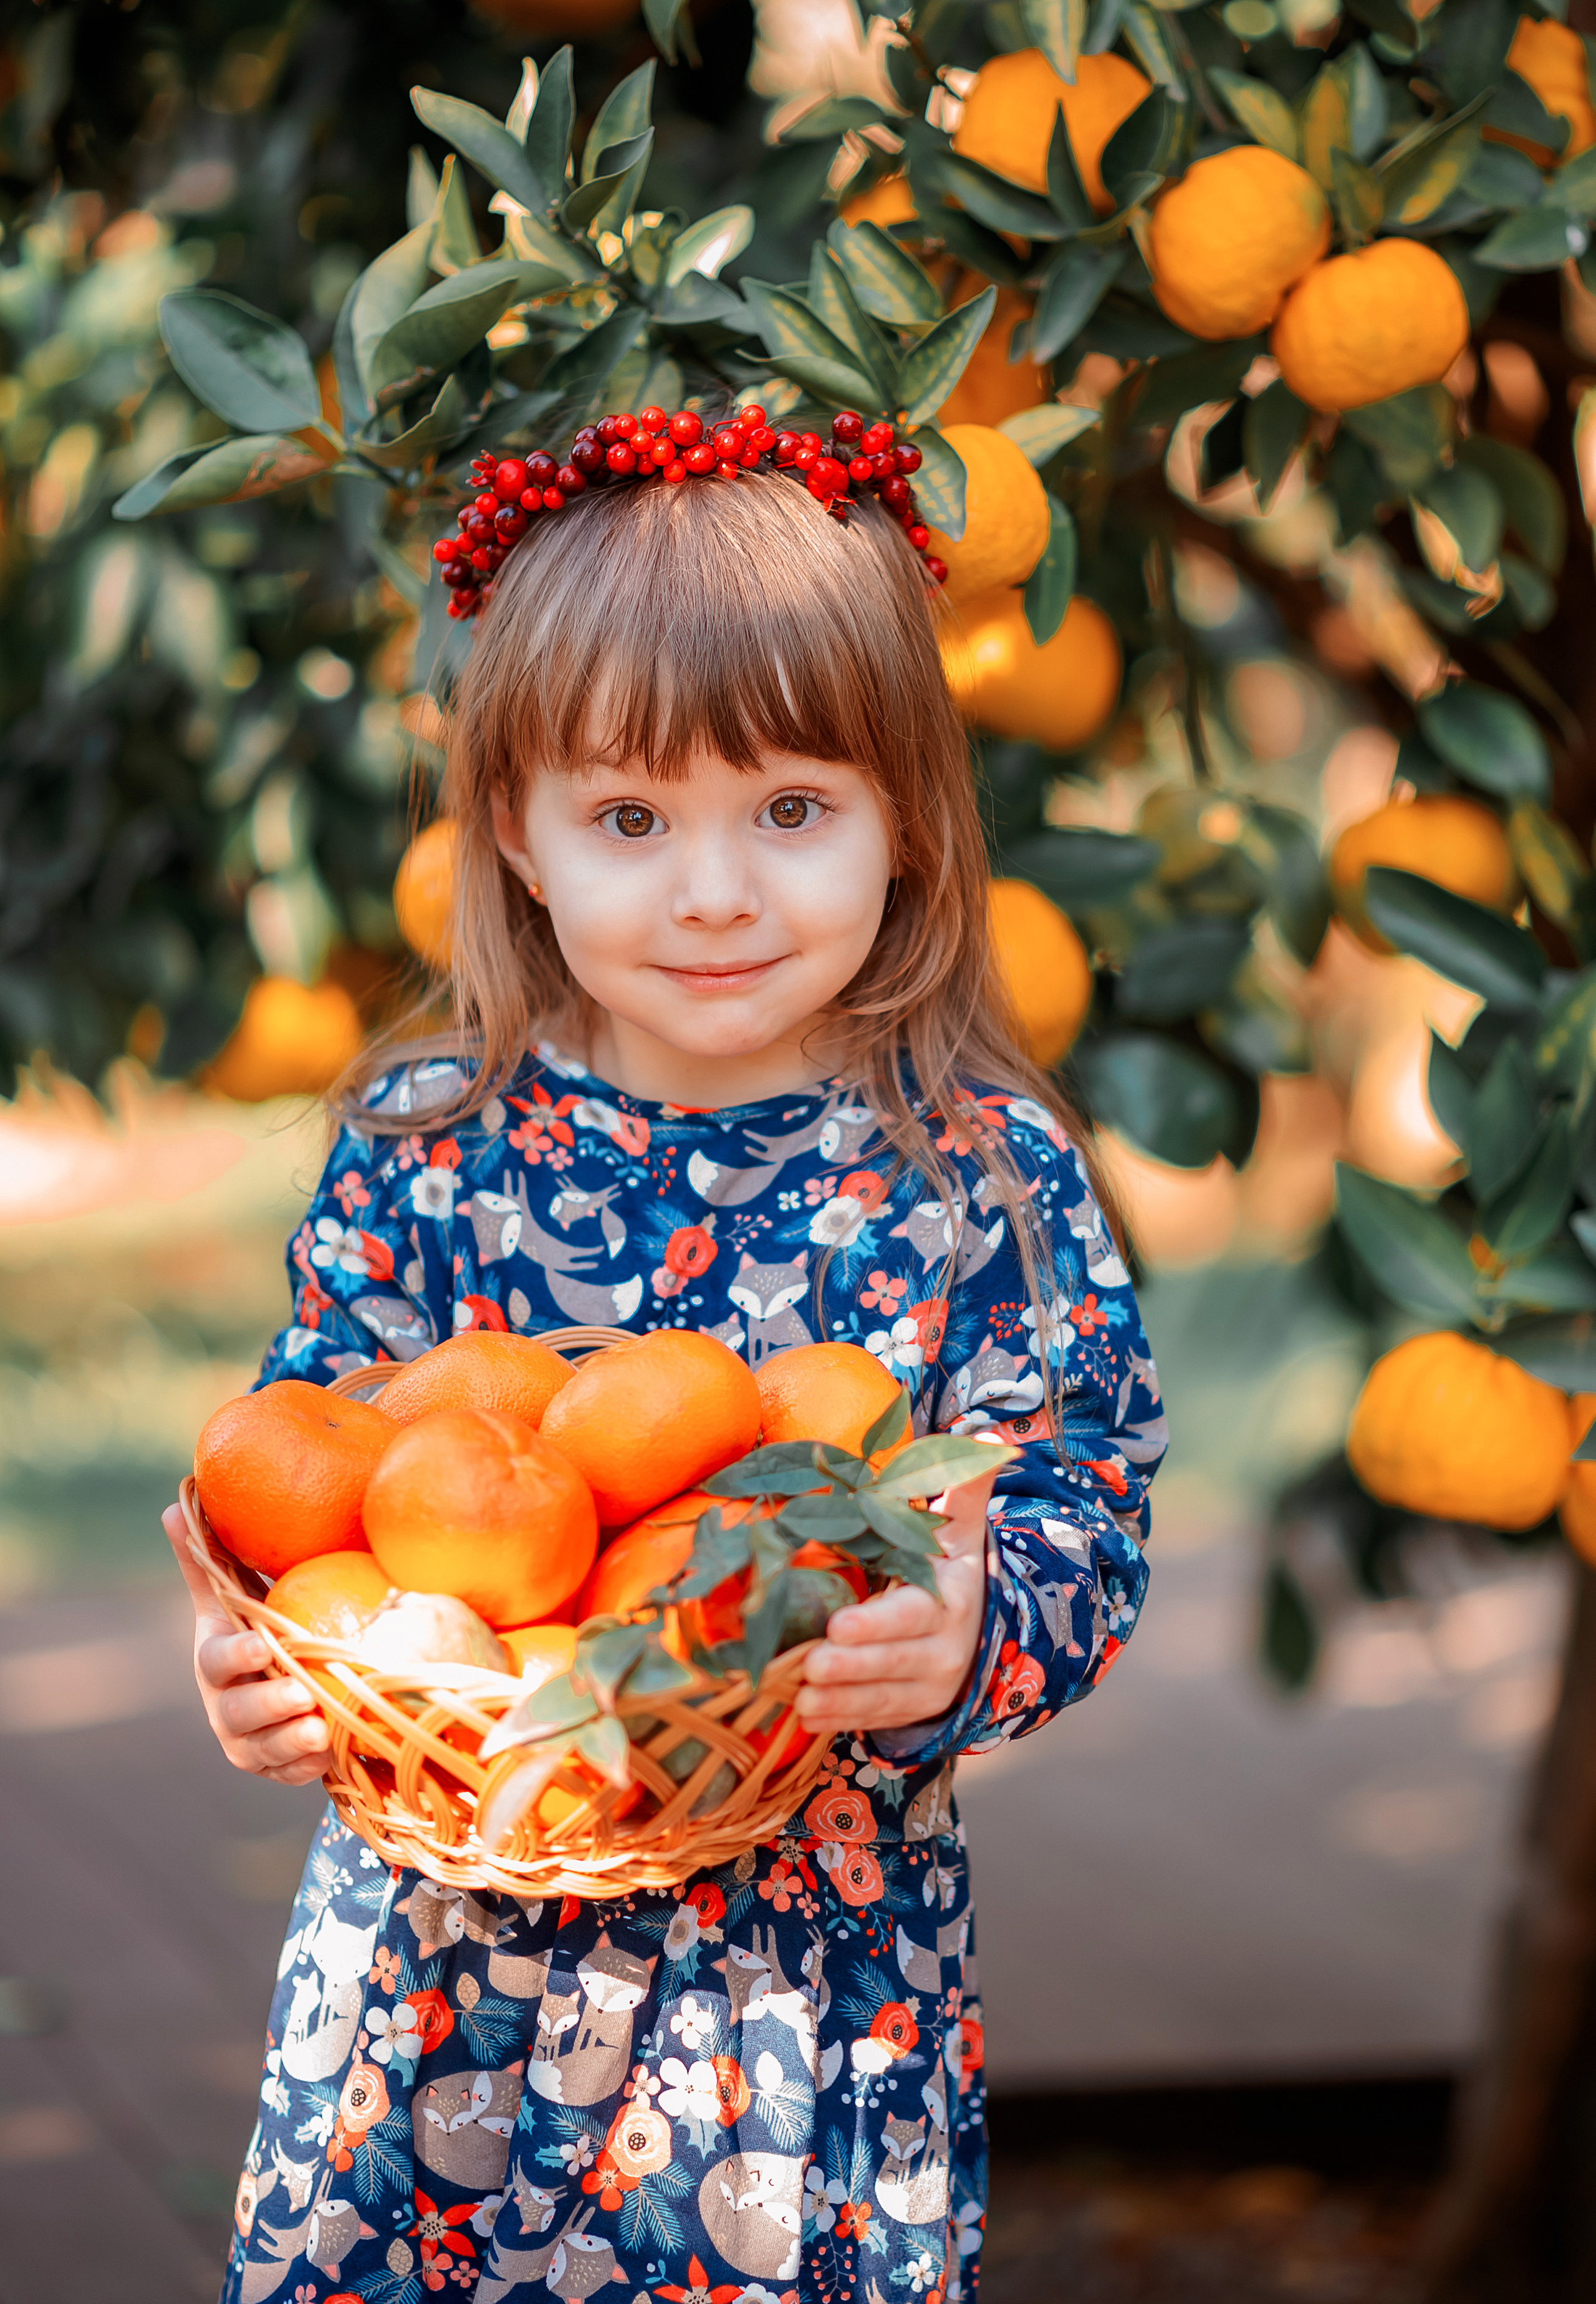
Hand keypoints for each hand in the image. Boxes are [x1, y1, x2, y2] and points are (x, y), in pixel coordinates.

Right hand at [163, 1503, 330, 1784]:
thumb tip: (174, 1502)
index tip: (263, 1645)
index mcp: (215, 1662)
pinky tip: (330, 1757)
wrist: (275, 1685)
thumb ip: (208, 1557)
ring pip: (265, 1750)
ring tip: (321, 1729)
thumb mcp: (233, 1596)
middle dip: (269, 1706)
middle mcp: (225, 1707)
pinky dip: (306, 1769)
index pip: (217, 1661)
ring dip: (291, 1743)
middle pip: (239, 1713)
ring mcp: (249, 1743)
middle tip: (303, 1695)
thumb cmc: (255, 1629)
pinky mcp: (276, 1770)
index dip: (237, 1655)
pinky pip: (290, 1775)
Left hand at [794, 1453, 998, 1737]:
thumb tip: (986, 1440)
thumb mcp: (962, 1528)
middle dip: (851, 1667)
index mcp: (950, 1602)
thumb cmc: (951, 1567)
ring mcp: (928, 1686)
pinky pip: (875, 1719)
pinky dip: (841, 1720)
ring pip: (882, 1698)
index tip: (838, 1624)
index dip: (877, 1625)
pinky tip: (808, 1717)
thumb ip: (966, 1485)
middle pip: (893, 1663)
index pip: (912, 1615)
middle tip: (807, 1664)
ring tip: (798, 1698)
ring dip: (839, 1701)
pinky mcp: (911, 1709)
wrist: (982, 1628)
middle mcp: (943, 1650)